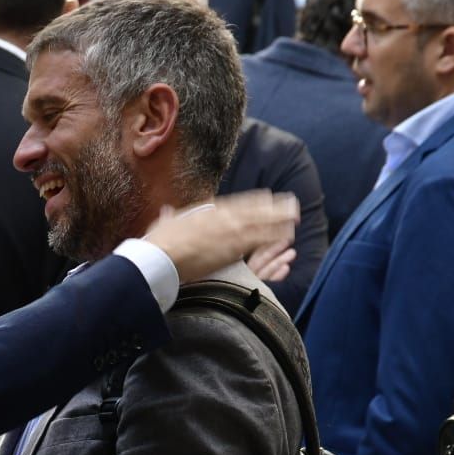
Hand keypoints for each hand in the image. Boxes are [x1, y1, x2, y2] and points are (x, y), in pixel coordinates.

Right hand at [142, 191, 297, 281]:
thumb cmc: (158, 244)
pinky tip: (287, 234)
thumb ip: (170, 218)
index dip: (255, 202)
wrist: (160, 256)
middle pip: (254, 209)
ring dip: (279, 219)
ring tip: (295, 217)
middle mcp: (221, 217)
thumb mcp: (164, 225)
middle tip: (291, 203)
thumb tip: (167, 212)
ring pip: (261, 222)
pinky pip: (259, 240)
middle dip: (273, 207)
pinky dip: (274, 235)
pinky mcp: (233, 248)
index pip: (237, 203)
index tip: (267, 198)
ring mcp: (228, 231)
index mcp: (206, 211)